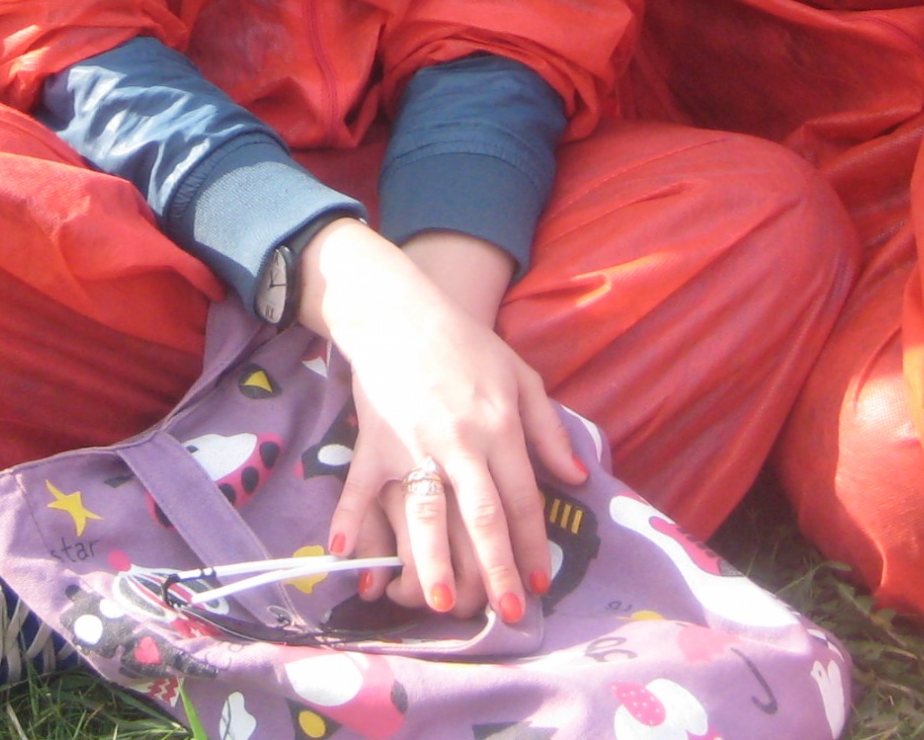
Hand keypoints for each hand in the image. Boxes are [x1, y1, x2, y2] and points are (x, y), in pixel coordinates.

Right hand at [298, 221, 586, 622]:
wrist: (402, 309)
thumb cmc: (467, 345)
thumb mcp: (521, 376)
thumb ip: (549, 430)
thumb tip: (577, 478)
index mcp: (500, 426)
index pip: (523, 497)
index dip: (533, 544)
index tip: (539, 585)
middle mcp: (461, 440)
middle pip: (482, 514)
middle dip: (496, 568)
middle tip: (506, 613)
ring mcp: (413, 443)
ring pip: (427, 511)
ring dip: (434, 560)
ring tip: (441, 603)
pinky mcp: (374, 441)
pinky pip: (362, 488)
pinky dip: (351, 521)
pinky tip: (346, 556)